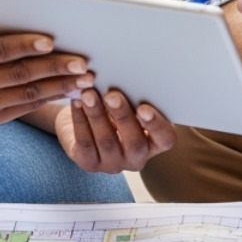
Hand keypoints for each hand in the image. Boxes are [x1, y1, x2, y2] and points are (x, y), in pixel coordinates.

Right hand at [0, 29, 95, 124]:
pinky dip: (50, 98)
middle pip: (20, 74)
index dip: (25, 45)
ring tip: (85, 79)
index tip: (51, 40)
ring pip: (27, 94)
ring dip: (60, 87)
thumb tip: (38, 25)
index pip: (0, 51)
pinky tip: (70, 91)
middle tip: (82, 63)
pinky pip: (26, 107)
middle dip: (54, 68)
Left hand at [55, 88, 176, 172]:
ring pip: (106, 141)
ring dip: (97, 115)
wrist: (87, 118)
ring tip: (88, 94)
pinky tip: (76, 103)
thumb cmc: (116, 105)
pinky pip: (85, 143)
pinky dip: (80, 120)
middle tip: (112, 96)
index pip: (165, 138)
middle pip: (135, 143)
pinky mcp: (89, 163)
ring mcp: (113, 164)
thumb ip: (134, 96)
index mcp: (155, 141)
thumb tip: (128, 78)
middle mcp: (137, 157)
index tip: (144, 108)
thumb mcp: (129, 101)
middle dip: (123, 117)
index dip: (156, 125)